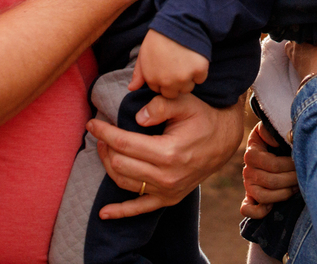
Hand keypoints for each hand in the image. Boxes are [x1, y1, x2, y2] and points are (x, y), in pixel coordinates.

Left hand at [90, 93, 244, 219]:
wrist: (224, 140)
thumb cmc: (202, 117)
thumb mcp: (185, 102)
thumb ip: (160, 105)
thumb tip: (137, 118)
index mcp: (169, 152)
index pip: (124, 144)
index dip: (104, 132)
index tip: (92, 123)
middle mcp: (167, 176)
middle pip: (119, 164)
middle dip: (105, 146)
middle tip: (100, 132)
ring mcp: (168, 191)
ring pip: (124, 182)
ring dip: (108, 165)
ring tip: (104, 148)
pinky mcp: (169, 199)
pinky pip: (140, 209)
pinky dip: (120, 212)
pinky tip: (104, 213)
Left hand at [131, 30, 208, 98]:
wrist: (178, 22)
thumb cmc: (159, 37)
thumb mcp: (143, 54)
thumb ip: (138, 74)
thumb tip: (132, 88)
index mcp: (153, 80)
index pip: (160, 91)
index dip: (163, 80)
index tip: (167, 69)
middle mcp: (168, 82)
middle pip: (174, 93)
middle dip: (175, 83)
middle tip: (177, 67)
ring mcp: (184, 78)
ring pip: (188, 88)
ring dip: (187, 79)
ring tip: (185, 63)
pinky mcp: (199, 71)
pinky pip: (200, 79)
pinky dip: (199, 72)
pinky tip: (194, 59)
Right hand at [240, 122, 297, 218]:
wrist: (268, 149)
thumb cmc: (274, 139)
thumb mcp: (271, 129)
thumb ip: (272, 131)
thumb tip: (276, 140)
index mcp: (252, 154)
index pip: (273, 164)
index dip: (290, 165)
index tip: (300, 161)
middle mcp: (247, 171)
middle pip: (270, 182)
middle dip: (291, 179)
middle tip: (302, 175)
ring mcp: (248, 185)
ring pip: (263, 197)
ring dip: (283, 194)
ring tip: (296, 188)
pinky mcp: (249, 197)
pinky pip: (247, 210)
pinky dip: (260, 211)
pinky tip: (273, 206)